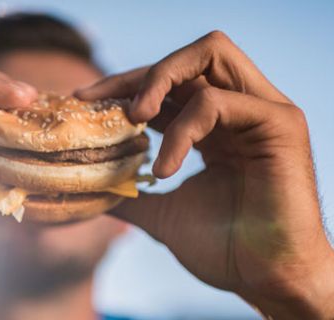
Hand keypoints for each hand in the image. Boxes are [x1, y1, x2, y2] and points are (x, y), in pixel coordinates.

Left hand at [76, 31, 333, 318]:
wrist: (268, 280)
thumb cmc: (225, 248)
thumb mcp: (164, 213)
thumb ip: (131, 195)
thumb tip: (90, 190)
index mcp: (216, 126)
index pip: (169, 85)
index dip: (125, 85)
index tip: (84, 100)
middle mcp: (240, 109)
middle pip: (189, 57)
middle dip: (141, 73)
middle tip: (103, 102)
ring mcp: (262, 111)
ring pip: (210, 56)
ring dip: (160, 80)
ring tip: (133, 118)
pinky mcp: (279, 124)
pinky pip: (216, 104)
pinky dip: (181, 131)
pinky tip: (164, 169)